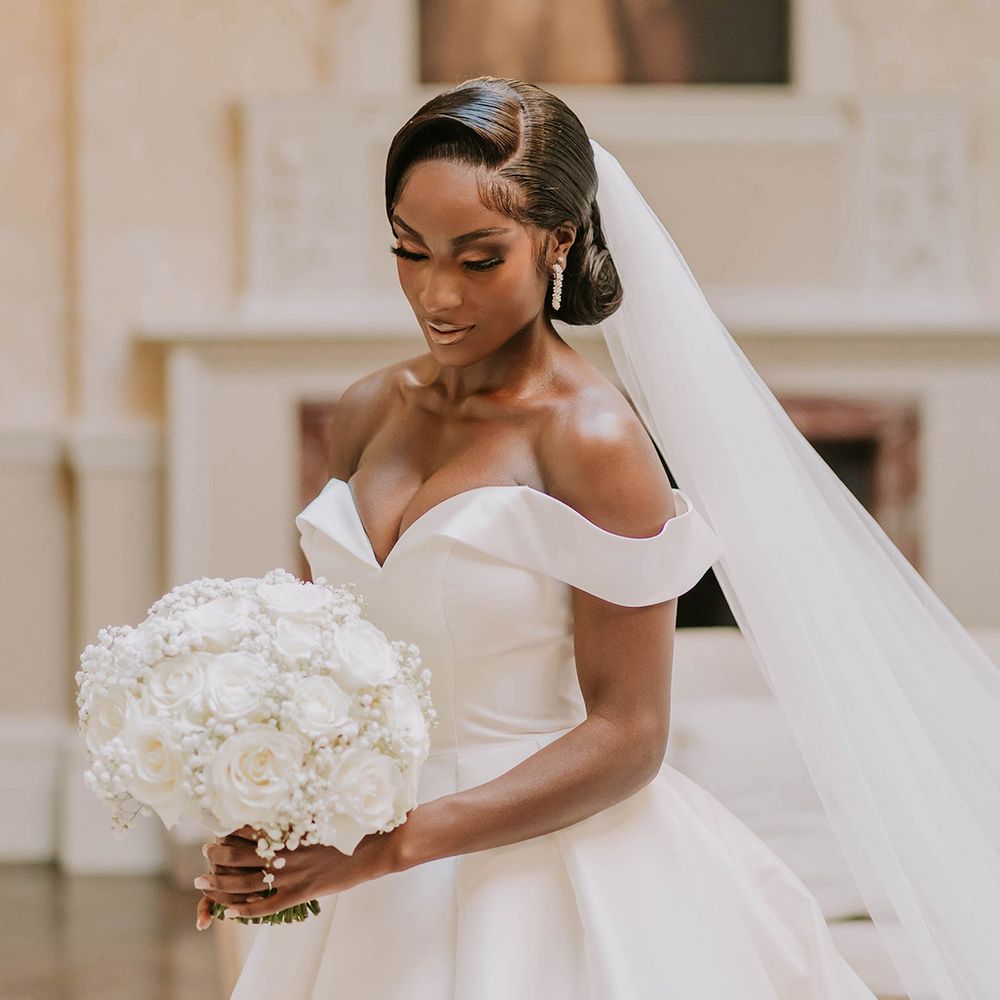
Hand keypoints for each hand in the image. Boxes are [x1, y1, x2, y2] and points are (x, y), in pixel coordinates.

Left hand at [194, 824, 399, 928]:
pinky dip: (246, 910)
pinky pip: (267, 907)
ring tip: (203, 883)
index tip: (217, 826)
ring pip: (245, 883)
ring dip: (220, 884)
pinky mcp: (301, 893)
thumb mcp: (324, 809)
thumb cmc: (352, 824)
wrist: (373, 847)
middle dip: (217, 854)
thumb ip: (300, 809)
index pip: (248, 829)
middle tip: (204, 852)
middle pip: (239, 856)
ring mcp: (291, 875)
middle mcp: (285, 852)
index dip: (229, 829)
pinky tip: (231, 912)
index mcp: (289, 829)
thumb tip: (285, 797)